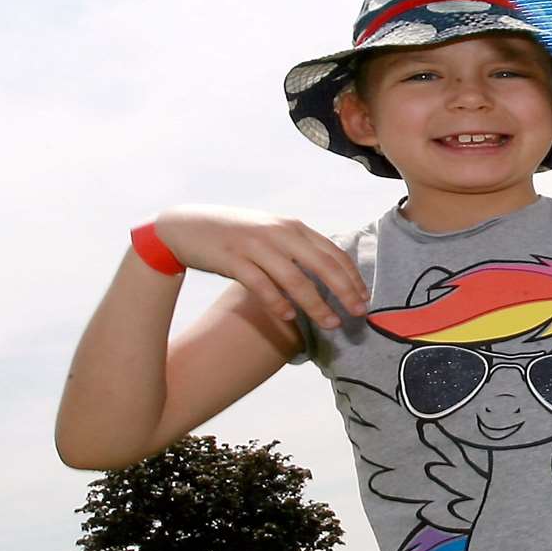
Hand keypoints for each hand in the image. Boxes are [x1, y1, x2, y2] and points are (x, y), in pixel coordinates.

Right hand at [153, 205, 368, 328]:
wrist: (187, 226)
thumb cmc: (236, 235)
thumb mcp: (271, 234)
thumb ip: (298, 249)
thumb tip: (329, 274)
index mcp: (293, 228)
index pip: (333, 253)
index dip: (352, 277)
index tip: (364, 299)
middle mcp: (279, 233)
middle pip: (322, 265)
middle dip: (344, 291)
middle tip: (358, 314)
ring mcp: (256, 246)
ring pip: (295, 279)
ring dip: (316, 304)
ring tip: (330, 324)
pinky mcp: (233, 260)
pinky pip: (261, 285)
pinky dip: (278, 302)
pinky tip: (289, 318)